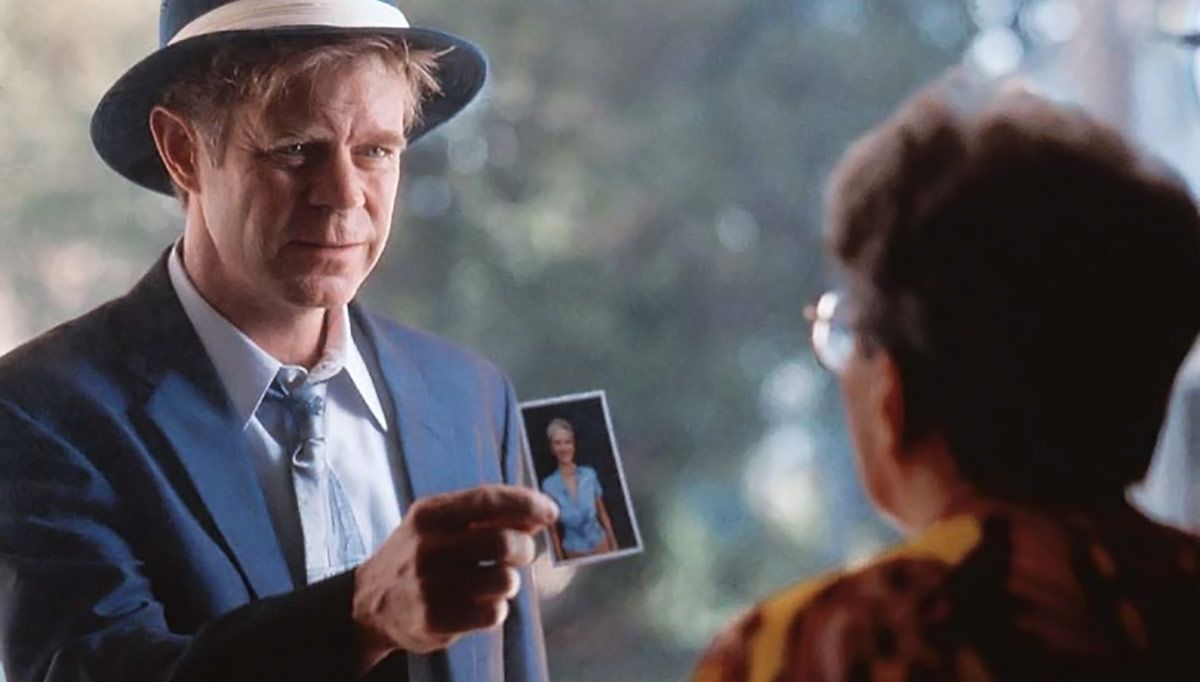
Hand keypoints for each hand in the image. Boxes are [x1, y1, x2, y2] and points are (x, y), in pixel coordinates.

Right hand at [352, 485, 556, 668]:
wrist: (369, 602)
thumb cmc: (419, 555)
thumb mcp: (440, 523)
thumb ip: (485, 516)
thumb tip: (540, 515)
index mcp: (431, 513)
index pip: (489, 499)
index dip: (527, 503)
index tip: (551, 512)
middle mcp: (428, 545)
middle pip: (504, 543)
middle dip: (524, 549)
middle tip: (520, 555)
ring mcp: (429, 584)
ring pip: (505, 581)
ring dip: (509, 582)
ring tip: (492, 582)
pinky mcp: (434, 618)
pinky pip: (494, 613)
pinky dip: (496, 609)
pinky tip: (479, 604)